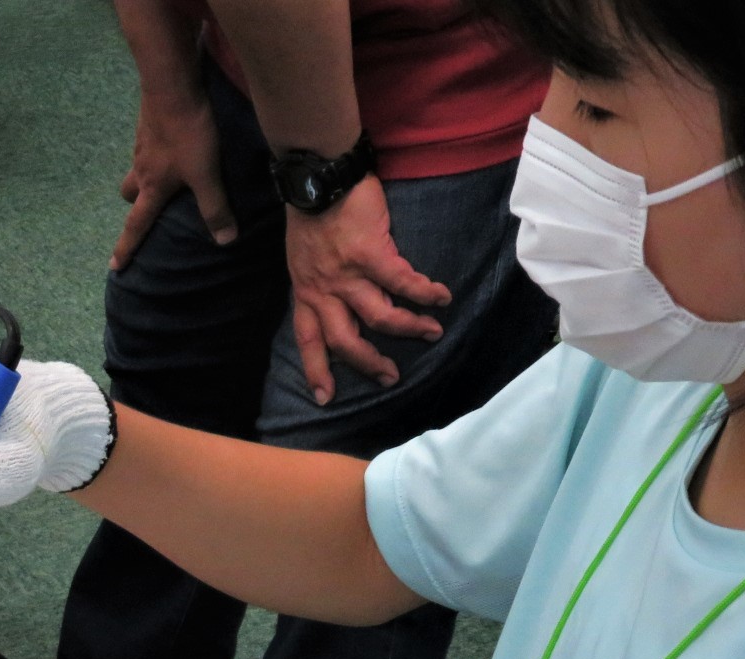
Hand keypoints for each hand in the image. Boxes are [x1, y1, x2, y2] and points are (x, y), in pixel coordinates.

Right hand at [113, 84, 235, 270]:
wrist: (172, 85)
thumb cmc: (188, 134)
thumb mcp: (206, 174)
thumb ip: (215, 207)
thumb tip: (224, 241)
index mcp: (152, 187)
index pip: (136, 225)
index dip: (126, 248)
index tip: (115, 267)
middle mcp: (141, 168)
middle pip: (129, 192)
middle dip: (136, 203)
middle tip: (150, 204)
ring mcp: (142, 143)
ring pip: (137, 166)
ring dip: (146, 174)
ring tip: (167, 171)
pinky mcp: (149, 121)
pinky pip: (148, 143)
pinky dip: (156, 149)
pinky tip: (173, 141)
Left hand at [285, 177, 450, 404]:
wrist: (318, 175)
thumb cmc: (312, 211)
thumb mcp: (302, 258)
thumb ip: (318, 283)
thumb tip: (339, 300)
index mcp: (304, 291)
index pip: (307, 340)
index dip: (316, 370)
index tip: (325, 397)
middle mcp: (322, 290)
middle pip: (344, 341)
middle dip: (368, 363)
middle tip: (390, 377)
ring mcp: (346, 274)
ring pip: (379, 317)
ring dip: (408, 328)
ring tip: (431, 333)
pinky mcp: (370, 254)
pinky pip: (403, 282)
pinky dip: (424, 292)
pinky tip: (441, 297)